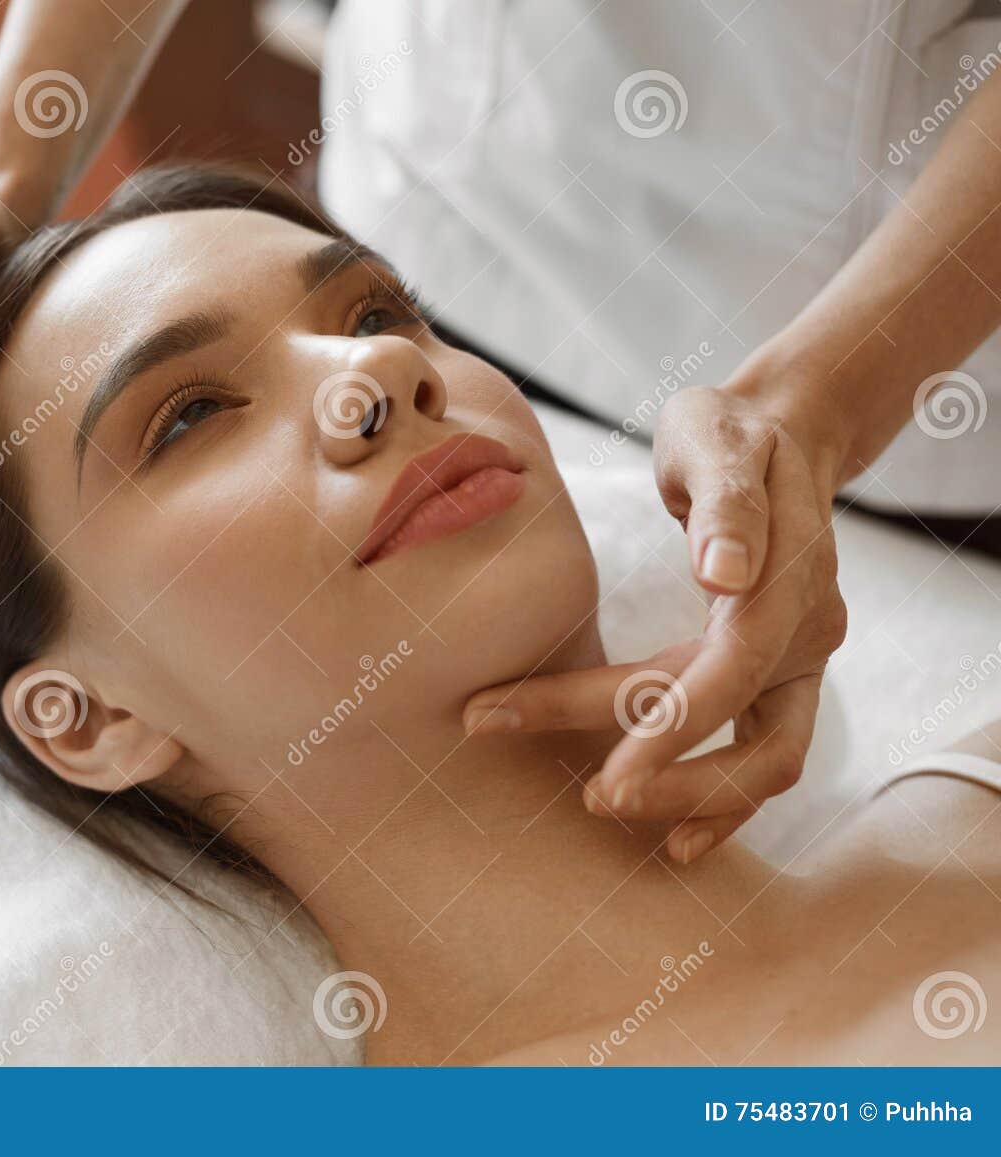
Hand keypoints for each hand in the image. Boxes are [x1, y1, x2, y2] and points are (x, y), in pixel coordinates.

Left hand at [462, 382, 848, 862]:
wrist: (777, 434)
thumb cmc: (730, 431)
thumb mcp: (716, 436)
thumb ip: (724, 501)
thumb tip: (726, 572)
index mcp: (792, 581)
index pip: (725, 672)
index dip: (666, 728)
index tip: (600, 770)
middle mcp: (806, 634)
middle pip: (750, 734)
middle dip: (669, 775)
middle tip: (587, 797)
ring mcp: (799, 661)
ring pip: (766, 762)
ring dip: (691, 798)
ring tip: (607, 809)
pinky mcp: (778, 677)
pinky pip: (762, 754)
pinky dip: (722, 803)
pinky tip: (674, 840)